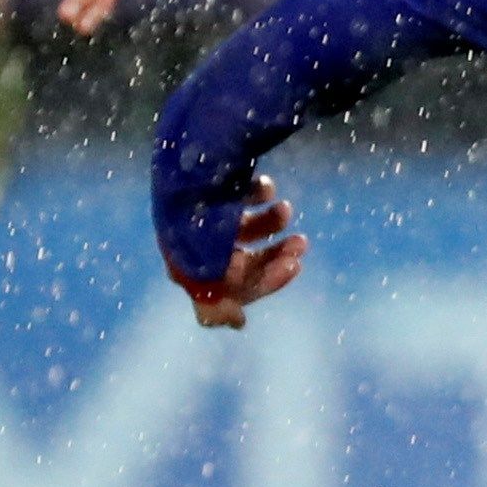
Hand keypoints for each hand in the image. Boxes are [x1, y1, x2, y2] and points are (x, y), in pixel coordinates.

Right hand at [182, 188, 306, 327]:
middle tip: (301, 244)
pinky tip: (267, 188)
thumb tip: (236, 323)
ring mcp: (203, 214)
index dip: (266, 280)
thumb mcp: (201, 272)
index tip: (293, 266)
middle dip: (275, 254)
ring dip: (272, 223)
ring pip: (246, 228)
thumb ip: (214, 302)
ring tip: (285, 209)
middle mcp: (195, 244)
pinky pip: (241, 195)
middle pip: (243, 259)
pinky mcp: (212, 184)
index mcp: (188, 266)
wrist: (186, 163)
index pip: (233, 287)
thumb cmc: (194, 223)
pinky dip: (258, 194)